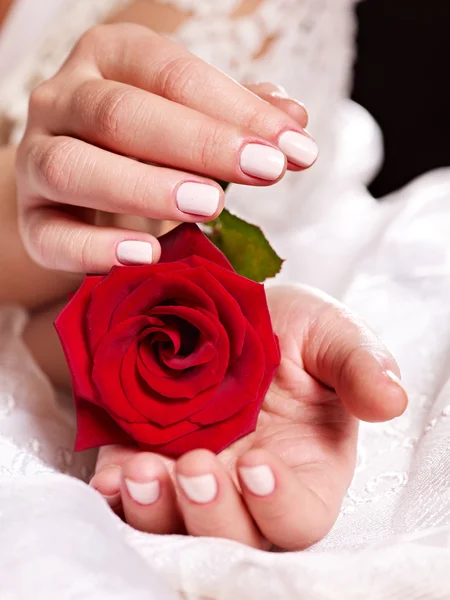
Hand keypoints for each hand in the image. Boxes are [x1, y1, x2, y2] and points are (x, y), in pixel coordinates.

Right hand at [15, 23, 315, 273]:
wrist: (75, 180)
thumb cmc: (142, 144)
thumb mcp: (189, 118)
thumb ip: (236, 116)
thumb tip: (294, 117)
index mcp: (108, 59)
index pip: (172, 73)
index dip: (237, 110)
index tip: (296, 149)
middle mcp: (62, 100)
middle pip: (121, 114)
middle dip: (199, 143)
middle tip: (264, 170)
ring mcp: (37, 160)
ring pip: (75, 167)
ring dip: (145, 188)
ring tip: (209, 207)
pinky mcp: (31, 220)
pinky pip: (52, 235)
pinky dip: (95, 248)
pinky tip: (147, 254)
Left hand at [90, 285, 406, 549]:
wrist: (227, 304)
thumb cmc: (288, 324)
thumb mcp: (329, 333)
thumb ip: (359, 365)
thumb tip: (392, 401)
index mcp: (304, 467)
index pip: (298, 518)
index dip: (280, 506)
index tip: (259, 465)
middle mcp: (246, 484)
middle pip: (232, 536)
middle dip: (211, 512)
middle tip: (196, 467)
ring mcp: (193, 472)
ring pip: (174, 525)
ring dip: (155, 511)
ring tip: (140, 472)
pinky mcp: (146, 455)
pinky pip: (127, 495)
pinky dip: (115, 494)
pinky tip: (110, 475)